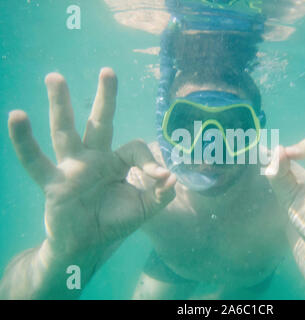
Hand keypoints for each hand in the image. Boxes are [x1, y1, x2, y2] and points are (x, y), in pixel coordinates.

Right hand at [8, 68, 175, 257]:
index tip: (161, 178)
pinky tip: (16, 117)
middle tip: (108, 71)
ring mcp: (71, 168)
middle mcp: (94, 158)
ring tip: (55, 77)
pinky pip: (35, 161)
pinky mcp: (54, 183)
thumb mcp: (145, 208)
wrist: (89, 245)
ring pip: (65, 131)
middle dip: (105, 98)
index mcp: (117, 162)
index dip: (150, 161)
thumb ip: (161, 194)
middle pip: (100, 123)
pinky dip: (25, 142)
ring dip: (61, 105)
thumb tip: (173, 178)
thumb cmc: (116, 221)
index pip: (135, 148)